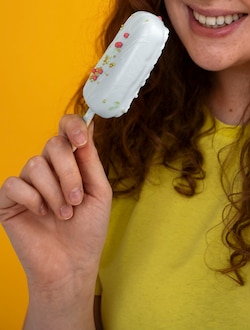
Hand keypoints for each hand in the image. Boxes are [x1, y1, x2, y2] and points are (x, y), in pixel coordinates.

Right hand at [0, 115, 111, 309]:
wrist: (72, 265)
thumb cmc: (88, 230)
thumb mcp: (99, 191)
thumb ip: (90, 159)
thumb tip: (89, 124)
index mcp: (71, 162)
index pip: (66, 128)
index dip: (72, 126)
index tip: (81, 140)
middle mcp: (48, 168)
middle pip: (53, 144)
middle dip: (69, 172)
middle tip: (76, 199)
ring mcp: (28, 183)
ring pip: (36, 164)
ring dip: (54, 192)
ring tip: (64, 215)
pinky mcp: (9, 200)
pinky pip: (15, 184)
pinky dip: (32, 199)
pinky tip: (41, 214)